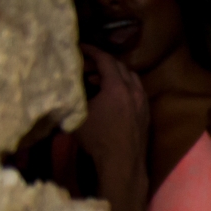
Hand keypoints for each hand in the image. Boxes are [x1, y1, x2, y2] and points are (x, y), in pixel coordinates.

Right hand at [78, 47, 149, 195]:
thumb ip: (73, 95)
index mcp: (118, 87)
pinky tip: (111, 97)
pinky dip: (124, 87)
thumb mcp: (78, 113)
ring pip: (131, 79)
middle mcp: (134, 91)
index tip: (80, 48)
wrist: (122, 163)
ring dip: (114, 75)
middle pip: (120, 67)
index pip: (106, 59)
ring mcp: (143, 103)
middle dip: (102, 62)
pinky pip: (136, 91)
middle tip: (86, 66)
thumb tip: (63, 84)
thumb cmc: (97, 138)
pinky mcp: (146, 114)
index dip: (92, 51)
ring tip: (96, 81)